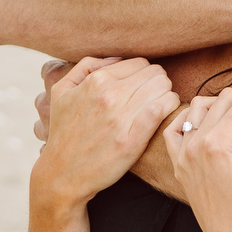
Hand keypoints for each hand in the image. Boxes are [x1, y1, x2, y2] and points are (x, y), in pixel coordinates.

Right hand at [31, 57, 178, 211]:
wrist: (62, 174)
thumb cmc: (64, 132)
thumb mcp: (61, 92)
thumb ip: (86, 66)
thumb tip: (116, 57)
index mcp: (95, 81)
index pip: (140, 63)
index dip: (146, 73)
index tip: (145, 86)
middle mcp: (109, 96)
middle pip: (155, 74)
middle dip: (158, 82)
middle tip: (155, 95)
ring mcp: (121, 118)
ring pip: (163, 88)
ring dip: (166, 94)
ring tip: (160, 104)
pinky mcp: (132, 140)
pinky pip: (161, 109)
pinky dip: (169, 106)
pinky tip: (165, 113)